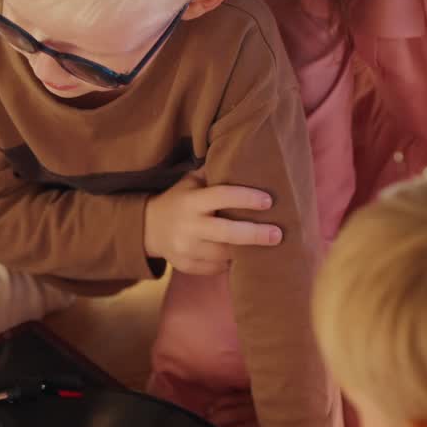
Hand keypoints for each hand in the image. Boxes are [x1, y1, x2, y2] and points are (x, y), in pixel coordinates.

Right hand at [144, 175, 282, 275]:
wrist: (149, 227)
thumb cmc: (180, 199)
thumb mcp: (191, 182)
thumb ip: (214, 174)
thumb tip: (247, 158)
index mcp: (191, 201)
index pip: (222, 196)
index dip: (246, 198)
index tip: (268, 201)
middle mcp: (188, 226)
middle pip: (227, 233)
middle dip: (255, 234)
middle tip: (278, 235)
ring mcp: (186, 249)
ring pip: (224, 254)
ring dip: (246, 252)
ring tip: (266, 246)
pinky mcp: (186, 266)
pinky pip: (217, 268)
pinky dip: (231, 263)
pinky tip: (241, 257)